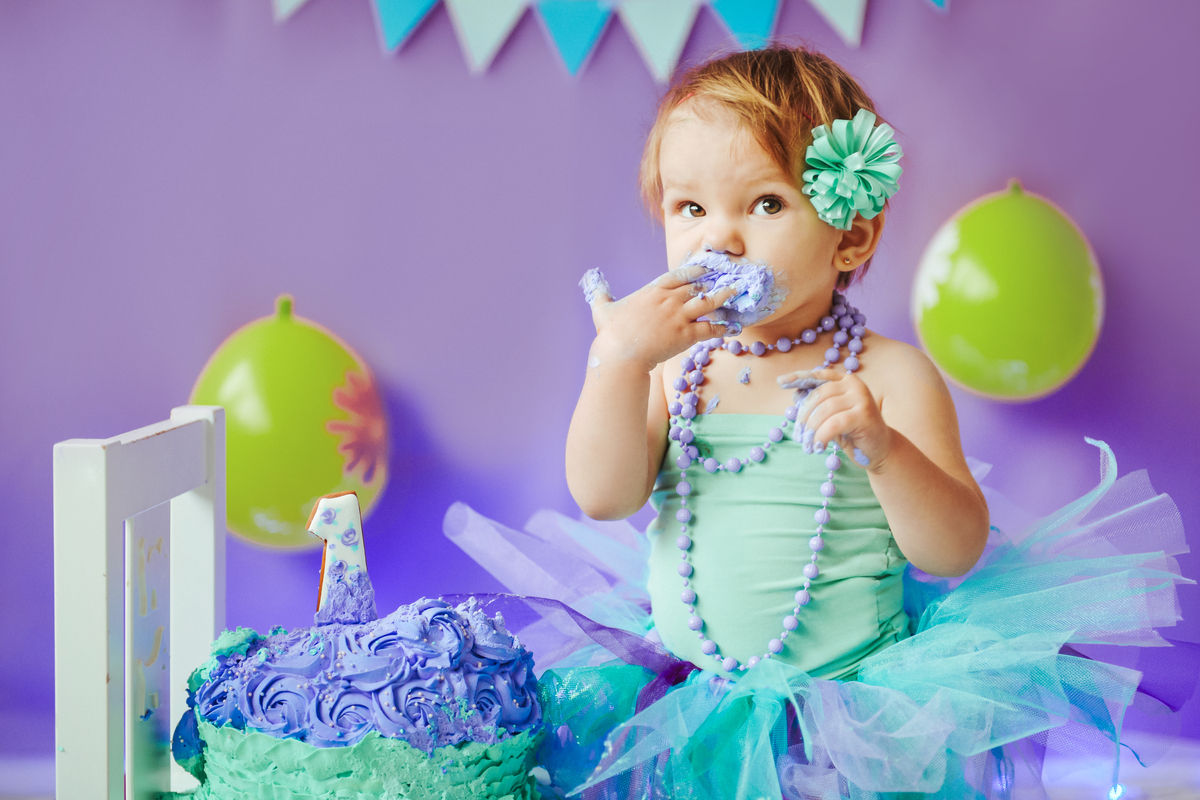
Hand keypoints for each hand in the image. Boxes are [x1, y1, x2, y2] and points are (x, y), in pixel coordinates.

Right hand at [588, 265, 735, 371]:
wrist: (620, 353)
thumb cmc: (610, 333)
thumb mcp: (602, 309)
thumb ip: (601, 295)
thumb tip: (592, 283)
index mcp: (653, 291)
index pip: (679, 275)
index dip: (694, 271)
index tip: (705, 269)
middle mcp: (669, 299)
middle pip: (697, 287)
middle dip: (712, 283)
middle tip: (726, 280)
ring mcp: (679, 316)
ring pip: (709, 302)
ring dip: (723, 297)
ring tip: (735, 294)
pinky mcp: (686, 334)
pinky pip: (711, 328)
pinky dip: (723, 327)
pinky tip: (733, 327)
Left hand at [777, 368, 892, 469]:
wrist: (879, 450)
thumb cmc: (852, 432)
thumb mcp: (830, 417)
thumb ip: (817, 405)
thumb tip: (796, 395)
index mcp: (846, 381)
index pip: (818, 376)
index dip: (798, 378)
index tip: (780, 382)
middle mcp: (855, 385)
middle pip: (818, 395)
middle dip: (803, 416)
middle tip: (798, 435)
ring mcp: (861, 398)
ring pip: (824, 410)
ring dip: (811, 429)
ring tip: (808, 444)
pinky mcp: (864, 415)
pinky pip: (834, 423)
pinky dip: (822, 435)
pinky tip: (819, 446)